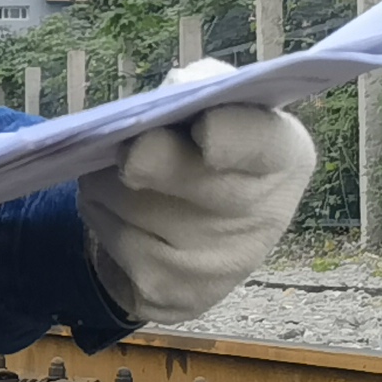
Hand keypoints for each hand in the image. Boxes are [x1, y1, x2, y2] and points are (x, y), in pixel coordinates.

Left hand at [78, 101, 317, 322]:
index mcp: (282, 156)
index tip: (202, 130)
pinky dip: (99, 213)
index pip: (261, 145)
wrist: (198, 243)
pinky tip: (116, 211)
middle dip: (148, 156)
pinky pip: (107, 233)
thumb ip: (205, 88)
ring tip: (122, 175)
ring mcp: (216, 264)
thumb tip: (179, 88)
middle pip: (188, 178)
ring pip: (129, 200)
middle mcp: (262, 216)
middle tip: (127, 148)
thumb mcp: (220, 111)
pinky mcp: (169, 293)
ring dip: (107, 179)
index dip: (230, 138)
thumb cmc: (207, 156)